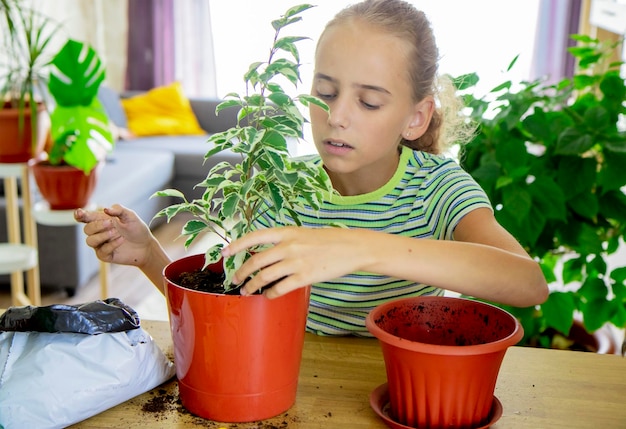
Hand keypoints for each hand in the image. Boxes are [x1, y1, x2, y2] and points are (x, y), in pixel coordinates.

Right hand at [74, 204, 154, 267]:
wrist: (146, 246)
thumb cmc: (137, 229)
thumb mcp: (131, 216)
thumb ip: (119, 210)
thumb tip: (106, 209)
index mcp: (102, 221)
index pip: (86, 218)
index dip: (80, 215)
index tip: (79, 213)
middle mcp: (99, 232)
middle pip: (87, 229)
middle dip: (97, 225)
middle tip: (111, 223)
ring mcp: (101, 245)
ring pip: (90, 241)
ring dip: (102, 236)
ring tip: (117, 232)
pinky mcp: (105, 255)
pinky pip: (102, 251)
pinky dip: (111, 244)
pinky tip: (121, 240)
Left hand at [222, 226, 366, 298]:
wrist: (352, 248)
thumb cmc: (330, 240)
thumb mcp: (303, 234)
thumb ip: (285, 242)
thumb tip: (267, 255)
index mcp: (287, 232)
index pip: (254, 237)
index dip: (237, 245)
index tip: (225, 253)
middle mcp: (288, 246)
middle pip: (255, 261)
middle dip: (241, 272)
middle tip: (234, 280)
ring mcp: (296, 262)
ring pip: (264, 277)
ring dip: (252, 286)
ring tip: (247, 291)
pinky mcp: (305, 277)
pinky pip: (280, 288)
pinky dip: (270, 293)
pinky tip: (268, 295)